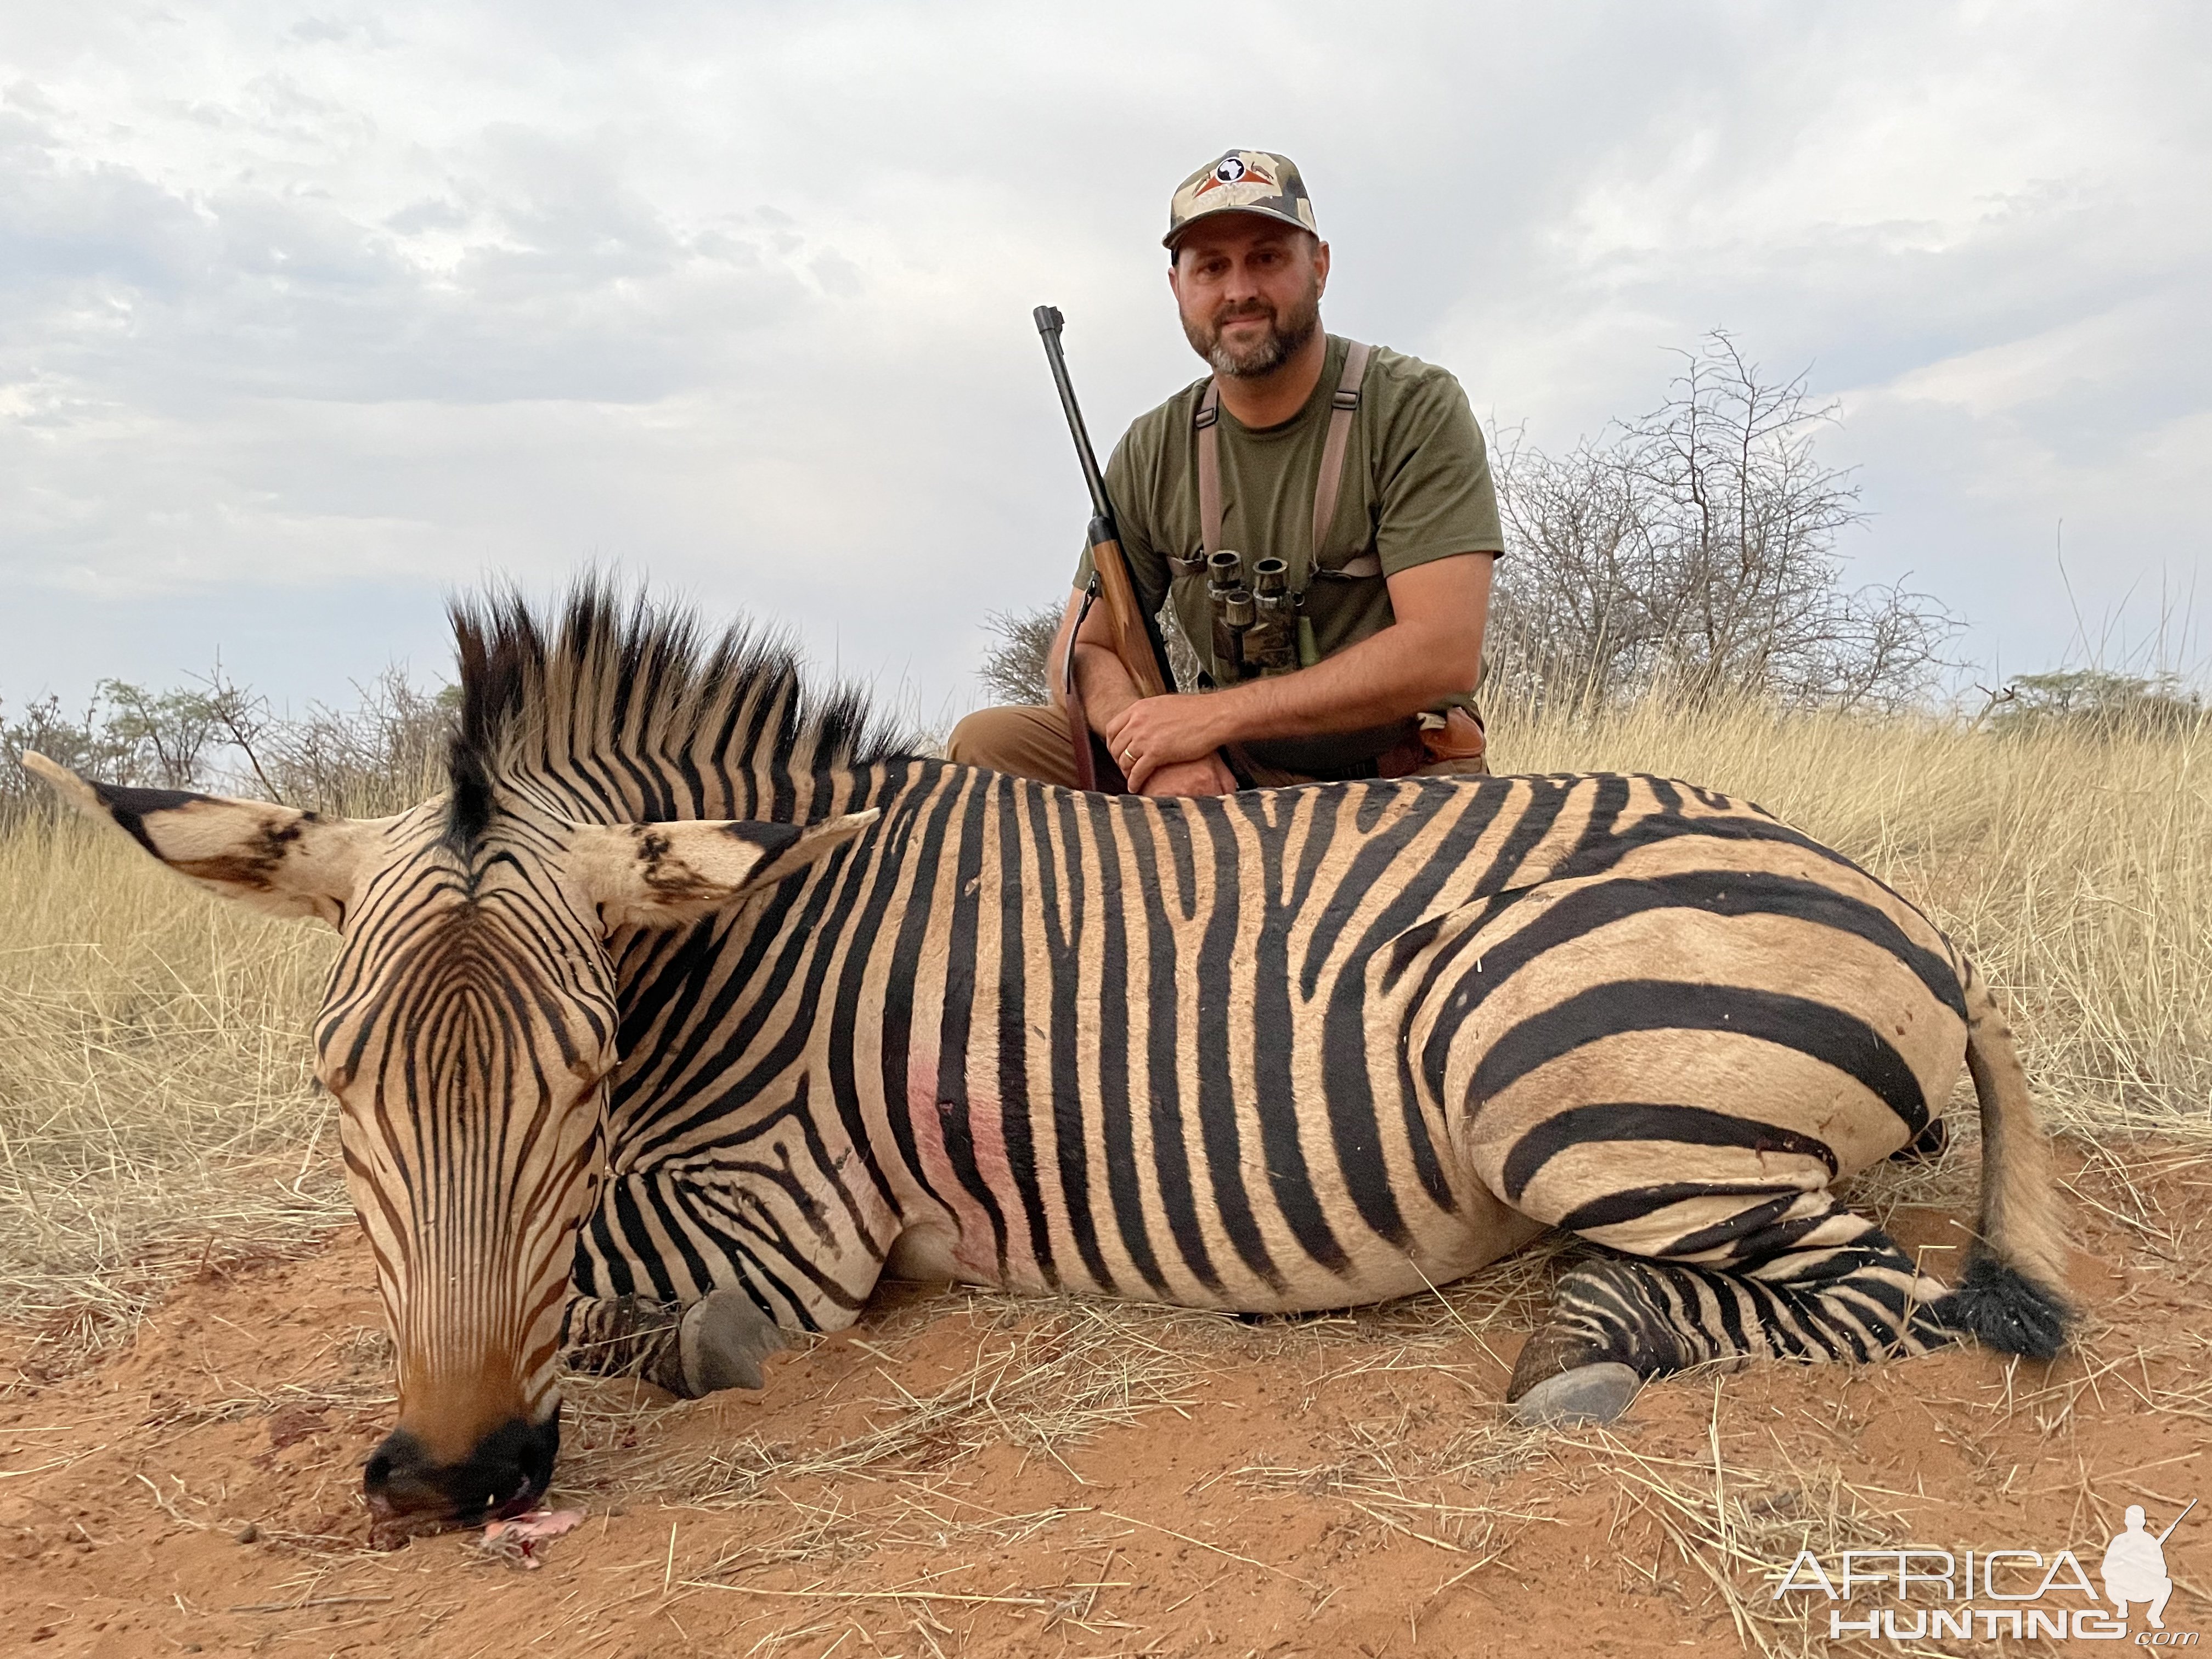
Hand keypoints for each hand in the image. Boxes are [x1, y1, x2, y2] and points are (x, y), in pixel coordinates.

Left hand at [1104, 695, 1231, 792]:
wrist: (1214, 716)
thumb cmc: (1196, 711)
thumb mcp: (1164, 705)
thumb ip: (1149, 715)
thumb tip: (1145, 724)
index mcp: (1139, 708)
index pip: (1112, 728)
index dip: (1112, 744)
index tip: (1117, 752)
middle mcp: (1138, 722)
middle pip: (1116, 746)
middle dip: (1118, 760)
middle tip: (1125, 768)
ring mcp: (1145, 737)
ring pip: (1124, 760)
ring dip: (1126, 772)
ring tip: (1131, 778)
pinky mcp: (1156, 753)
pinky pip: (1137, 772)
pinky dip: (1134, 782)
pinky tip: (1135, 787)